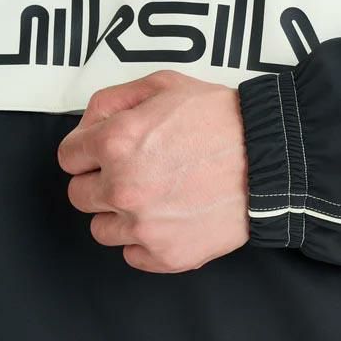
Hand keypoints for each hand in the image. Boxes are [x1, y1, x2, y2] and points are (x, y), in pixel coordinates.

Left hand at [57, 70, 249, 272]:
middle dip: (100, 181)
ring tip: (155, 197)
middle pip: (79, 195)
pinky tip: (169, 219)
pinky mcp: (167, 255)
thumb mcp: (164, 84)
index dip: (87, 150)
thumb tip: (86, 125)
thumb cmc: (222, 119)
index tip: (106, 152)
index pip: (68, 157)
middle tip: (135, 172)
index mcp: (115, 142)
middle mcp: (123, 188)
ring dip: (120, 214)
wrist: (272, 159)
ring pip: (102, 229)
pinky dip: (145, 241)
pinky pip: (132, 255)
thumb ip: (112, 100)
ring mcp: (145, 227)